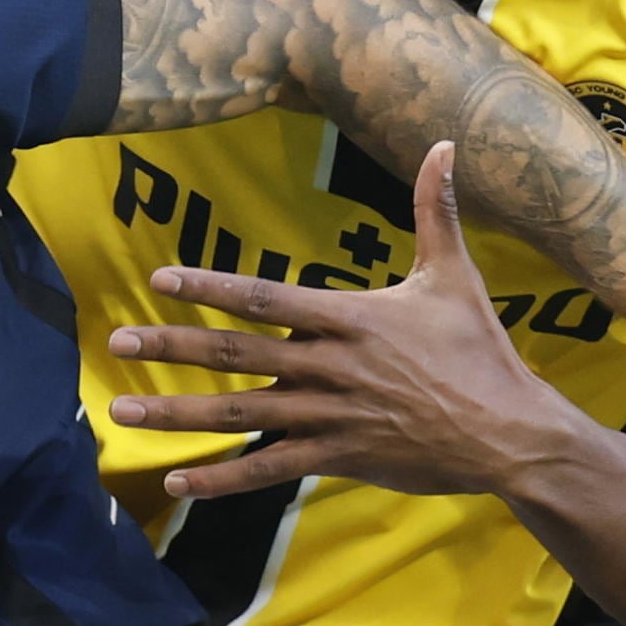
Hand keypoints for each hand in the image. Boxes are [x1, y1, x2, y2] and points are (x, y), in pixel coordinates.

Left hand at [102, 141, 601, 503]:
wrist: (509, 431)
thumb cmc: (481, 353)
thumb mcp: (456, 276)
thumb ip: (437, 211)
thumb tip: (445, 143)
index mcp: (351, 318)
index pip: (265, 298)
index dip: (210, 287)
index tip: (161, 279)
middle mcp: (329, 366)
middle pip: (236, 353)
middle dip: (171, 345)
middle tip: (116, 341)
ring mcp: (329, 415)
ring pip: (239, 413)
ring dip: (177, 413)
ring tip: (122, 410)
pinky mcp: (338, 457)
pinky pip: (269, 469)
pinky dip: (223, 478)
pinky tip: (181, 482)